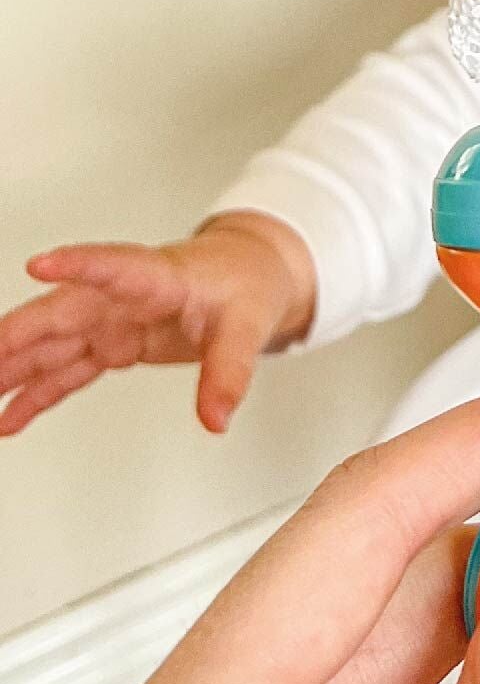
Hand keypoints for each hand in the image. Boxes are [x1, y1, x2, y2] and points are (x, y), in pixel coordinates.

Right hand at [0, 214, 315, 434]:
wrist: (251, 274)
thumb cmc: (247, 283)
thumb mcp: (250, 326)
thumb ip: (230, 371)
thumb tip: (217, 418)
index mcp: (160, 279)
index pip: (117, 267)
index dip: (79, 265)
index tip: (40, 265)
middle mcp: (124, 298)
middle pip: (61, 314)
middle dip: (13, 337)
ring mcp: (112, 320)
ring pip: (51, 345)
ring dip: (11, 369)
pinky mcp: (112, 343)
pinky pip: (66, 370)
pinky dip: (36, 394)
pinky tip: (8, 417)